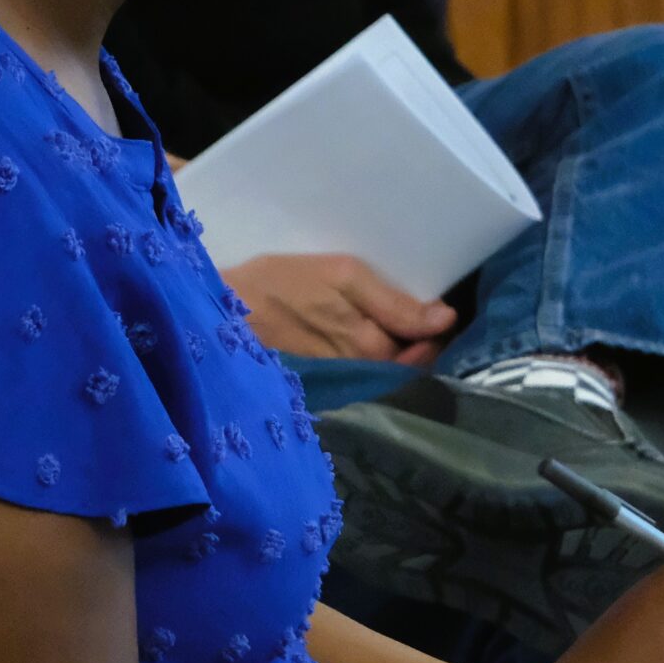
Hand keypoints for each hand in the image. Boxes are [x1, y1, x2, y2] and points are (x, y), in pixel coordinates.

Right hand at [224, 254, 455, 364]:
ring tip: (391, 328)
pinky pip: (357, 380)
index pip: (424, 353)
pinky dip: (368, 364)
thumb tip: (445, 320)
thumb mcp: (341, 275)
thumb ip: (395, 303)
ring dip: (395, 356)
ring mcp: (340, 384)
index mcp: (370, 344)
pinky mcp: (319, 387)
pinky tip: (361, 343)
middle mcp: (360, 373)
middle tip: (419, 319)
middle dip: (419, 347)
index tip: (439, 316)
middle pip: (405, 367)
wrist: (218, 312)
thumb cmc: (280, 283)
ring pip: (383, 375)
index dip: (436, 336)